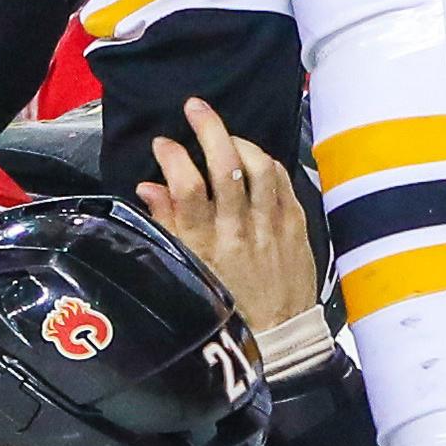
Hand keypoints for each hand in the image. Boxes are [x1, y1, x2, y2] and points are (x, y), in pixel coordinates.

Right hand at [136, 99, 325, 363]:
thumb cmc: (227, 307)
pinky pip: (283, 181)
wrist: (279, 338)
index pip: (186, 188)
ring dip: (240, 141)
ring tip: (225, 134)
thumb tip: (149, 186)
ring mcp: (272, 227)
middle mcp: (239, 232)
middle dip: (208, 128)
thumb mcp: (185, 271)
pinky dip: (266, 163)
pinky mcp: (296, 226)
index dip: (172, 158)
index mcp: (205, 247)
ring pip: (260, 167)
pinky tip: (254, 159)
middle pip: (226, 166)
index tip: (163, 144)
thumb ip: (167, 225)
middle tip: (195, 107)